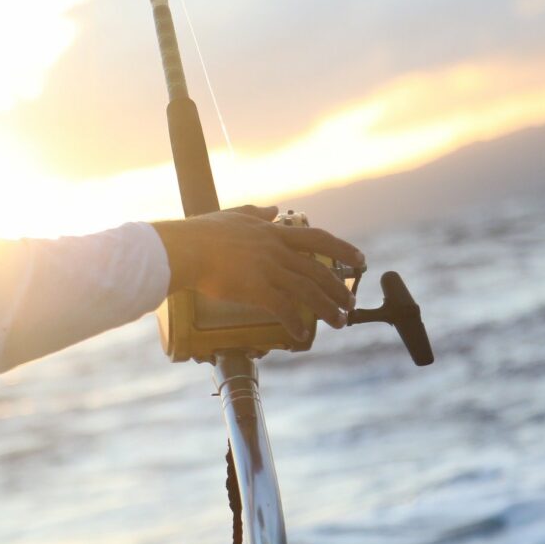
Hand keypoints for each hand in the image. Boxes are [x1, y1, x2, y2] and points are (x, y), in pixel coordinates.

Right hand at [150, 205, 363, 339]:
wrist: (185, 249)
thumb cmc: (201, 233)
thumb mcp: (233, 215)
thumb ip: (256, 213)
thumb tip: (274, 209)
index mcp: (273, 233)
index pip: (318, 239)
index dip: (342, 249)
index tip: (359, 259)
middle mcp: (276, 251)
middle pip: (318, 270)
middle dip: (339, 288)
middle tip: (350, 302)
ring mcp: (268, 269)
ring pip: (308, 291)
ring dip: (328, 308)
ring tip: (340, 322)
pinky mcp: (256, 289)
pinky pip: (283, 308)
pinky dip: (295, 322)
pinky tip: (300, 334)